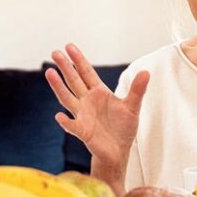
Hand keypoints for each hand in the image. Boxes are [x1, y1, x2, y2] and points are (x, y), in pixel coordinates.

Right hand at [45, 44, 148, 180]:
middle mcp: (87, 101)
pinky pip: (72, 126)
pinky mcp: (83, 131)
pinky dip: (66, 122)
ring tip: (50, 73)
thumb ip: (138, 90)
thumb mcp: (133, 106)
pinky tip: (59, 116)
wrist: (118, 150)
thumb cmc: (123, 127)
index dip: (79, 60)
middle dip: (65, 67)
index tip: (69, 46)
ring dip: (58, 87)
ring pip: (67, 98)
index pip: (87, 73)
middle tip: (54, 52)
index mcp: (99, 93)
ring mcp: (82, 115)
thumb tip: (146, 72)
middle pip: (74, 81)